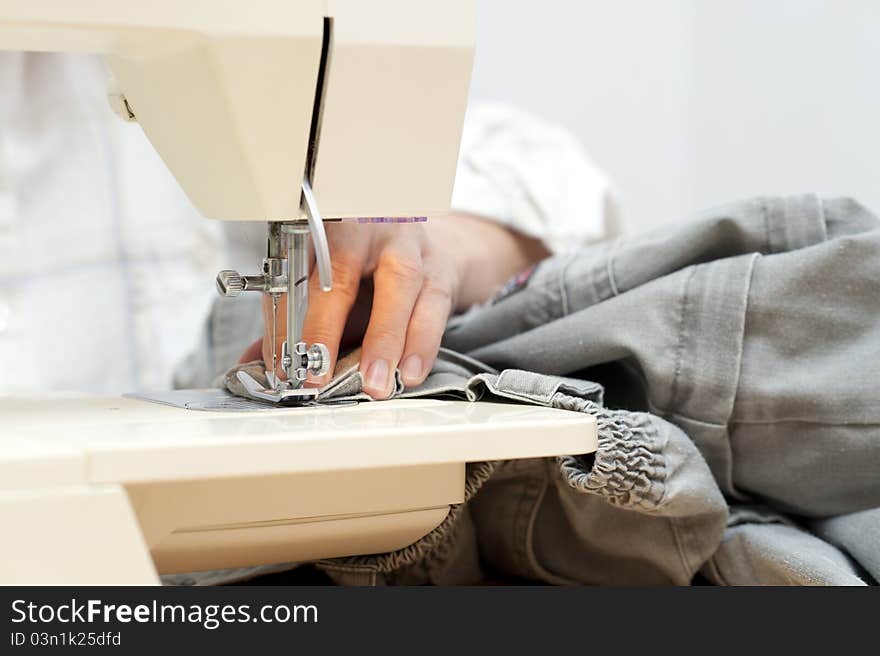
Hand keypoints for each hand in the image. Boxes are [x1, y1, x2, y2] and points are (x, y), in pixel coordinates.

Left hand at [240, 213, 548, 397]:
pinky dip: (422, 346)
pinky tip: (409, 373)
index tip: (284, 359)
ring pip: (400, 287)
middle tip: (319, 371)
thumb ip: (296, 318)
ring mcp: (411, 248)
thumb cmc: (371, 267)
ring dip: (386, 341)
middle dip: (329, 325)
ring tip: (375, 383)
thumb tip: (256, 360)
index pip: (300, 270)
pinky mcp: (441, 274)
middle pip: (346, 271)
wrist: (431, 246)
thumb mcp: (330, 282)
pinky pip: (433, 310)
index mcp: (331, 227)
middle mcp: (370, 230)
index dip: (291, 315)